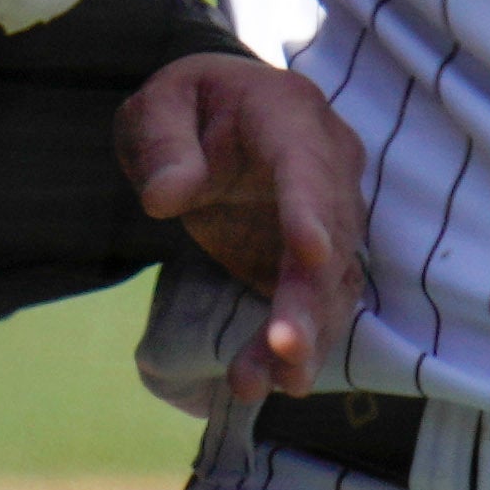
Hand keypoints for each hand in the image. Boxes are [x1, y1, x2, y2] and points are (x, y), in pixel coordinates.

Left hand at [116, 54, 366, 401]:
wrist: (213, 121)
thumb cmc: (187, 105)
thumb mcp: (158, 106)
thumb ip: (164, 144)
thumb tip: (166, 196)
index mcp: (290, 116)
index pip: (307, 167)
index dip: (310, 212)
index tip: (308, 255)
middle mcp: (328, 168)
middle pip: (331, 240)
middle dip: (309, 300)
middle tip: (284, 348)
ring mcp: (328, 219)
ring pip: (330, 286)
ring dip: (303, 338)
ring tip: (260, 383)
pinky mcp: (314, 263)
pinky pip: (315, 309)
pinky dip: (293, 349)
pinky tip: (264, 382)